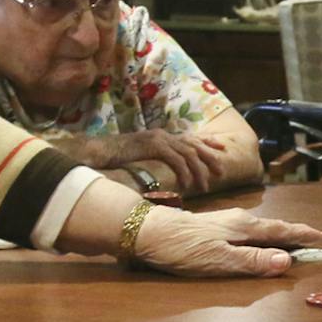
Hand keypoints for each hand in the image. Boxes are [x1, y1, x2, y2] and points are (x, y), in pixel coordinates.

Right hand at [97, 130, 230, 192]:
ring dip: (199, 171)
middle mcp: (164, 135)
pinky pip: (175, 160)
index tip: (223, 149)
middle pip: (195, 145)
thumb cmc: (117, 158)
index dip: (208, 142)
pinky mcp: (152, 146)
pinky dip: (184, 173)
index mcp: (163, 136)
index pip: (191, 137)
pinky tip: (187, 185)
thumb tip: (171, 172)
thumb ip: (157, 160)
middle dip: (210, 158)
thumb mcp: (143, 157)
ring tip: (205, 187)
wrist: (98, 151)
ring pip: (189, 154)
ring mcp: (158, 139)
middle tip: (221, 173)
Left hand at [132, 206, 320, 276]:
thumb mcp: (220, 260)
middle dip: (292, 233)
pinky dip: (260, 234)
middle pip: (272, 227)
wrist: (149, 232)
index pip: (280, 232)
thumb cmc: (184, 249)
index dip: (300, 235)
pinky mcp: (213, 225)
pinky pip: (247, 229)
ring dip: (276, 233)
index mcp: (244, 228)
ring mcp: (225, 221)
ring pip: (259, 227)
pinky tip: (255, 238)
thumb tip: (286, 261)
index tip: (319, 237)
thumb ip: (253, 261)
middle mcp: (238, 220)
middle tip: (311, 238)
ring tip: (289, 239)